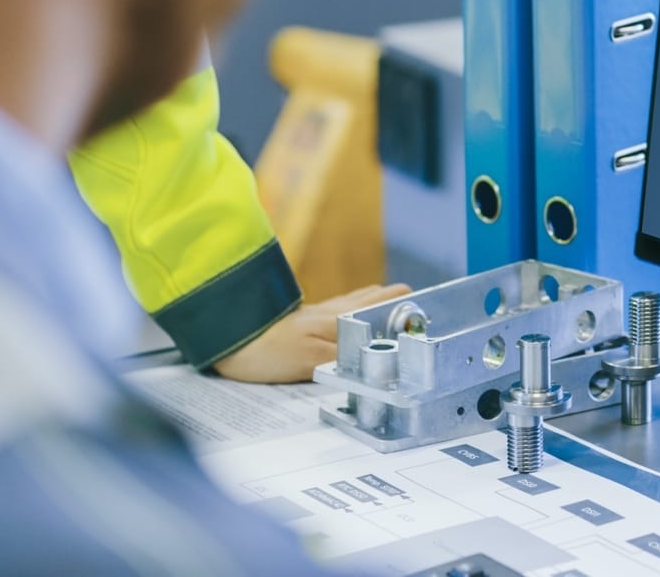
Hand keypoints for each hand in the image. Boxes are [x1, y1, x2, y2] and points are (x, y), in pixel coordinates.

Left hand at [213, 283, 410, 382]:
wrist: (228, 337)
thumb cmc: (266, 349)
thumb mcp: (310, 361)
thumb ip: (346, 358)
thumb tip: (381, 359)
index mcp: (343, 316)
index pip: (392, 300)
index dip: (414, 309)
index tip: (432, 323)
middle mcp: (336, 309)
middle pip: (381, 297)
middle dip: (403, 307)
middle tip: (419, 325)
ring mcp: (321, 312)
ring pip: (362, 302)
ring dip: (381, 310)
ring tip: (396, 326)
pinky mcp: (306, 320)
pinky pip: (343, 312)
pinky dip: (359, 317)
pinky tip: (355, 328)